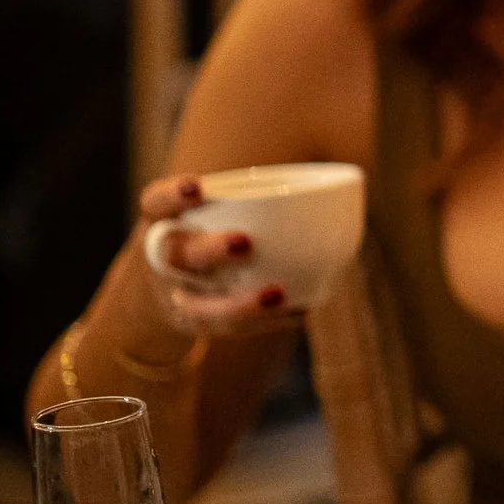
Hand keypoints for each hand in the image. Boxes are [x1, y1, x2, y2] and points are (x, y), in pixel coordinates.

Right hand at [137, 175, 292, 344]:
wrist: (173, 281)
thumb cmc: (212, 226)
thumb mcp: (214, 204)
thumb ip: (259, 190)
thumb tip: (347, 174)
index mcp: (163, 220)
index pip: (156, 202)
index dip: (172, 195)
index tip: (198, 185)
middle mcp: (163, 258)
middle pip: (176, 256)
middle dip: (209, 250)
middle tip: (244, 241)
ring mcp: (176, 295)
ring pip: (196, 305)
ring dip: (236, 304)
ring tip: (277, 294)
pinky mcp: (196, 324)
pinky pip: (227, 330)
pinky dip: (262, 323)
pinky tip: (297, 311)